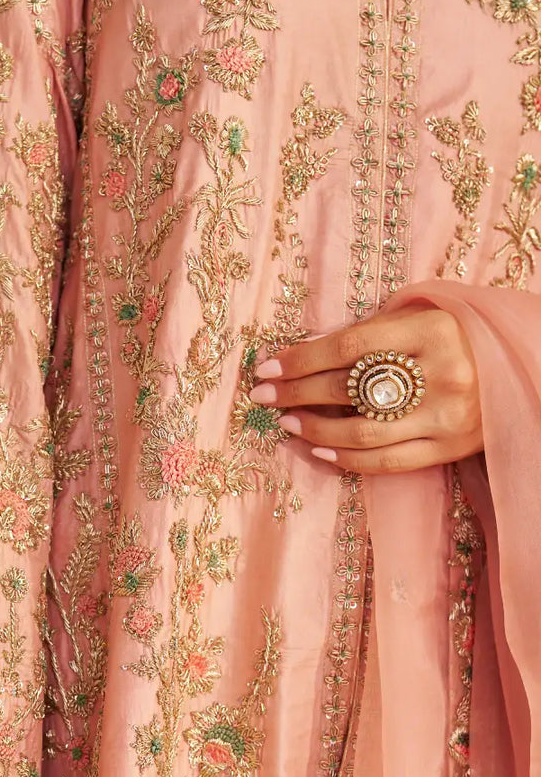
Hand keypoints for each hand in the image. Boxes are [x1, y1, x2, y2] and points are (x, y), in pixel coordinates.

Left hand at [251, 301, 482, 472]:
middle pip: (348, 387)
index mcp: (434, 329)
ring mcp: (446, 417)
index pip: (349, 344)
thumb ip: (377, 329)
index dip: (302, 356)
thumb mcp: (429, 316)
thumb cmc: (464, 335)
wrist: (523, 369)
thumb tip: (307, 348)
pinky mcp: (449, 449)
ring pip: (362, 431)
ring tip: (286, 421)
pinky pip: (387, 461)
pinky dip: (346, 458)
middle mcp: (441, 373)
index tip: (268, 364)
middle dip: (296, 391)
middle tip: (261, 394)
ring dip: (314, 429)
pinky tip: (319, 449)